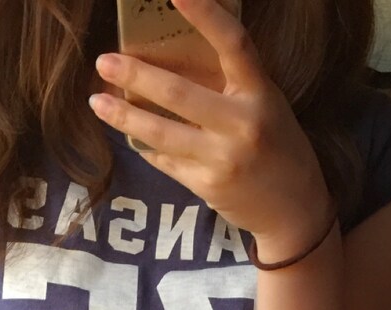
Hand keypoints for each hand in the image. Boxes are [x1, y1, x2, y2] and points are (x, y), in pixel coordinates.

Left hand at [89, 0, 332, 261]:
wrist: (293, 209)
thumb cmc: (276, 146)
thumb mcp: (265, 105)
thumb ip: (230, 85)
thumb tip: (174, 60)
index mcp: (260, 93)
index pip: (233, 44)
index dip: (206, 14)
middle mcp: (242, 124)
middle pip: (179, 94)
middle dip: (136, 76)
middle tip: (104, 61)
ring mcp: (222, 159)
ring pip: (161, 134)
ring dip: (124, 116)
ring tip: (97, 102)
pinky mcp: (207, 186)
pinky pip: (165, 161)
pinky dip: (145, 147)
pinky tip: (129, 136)